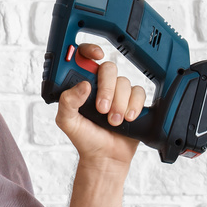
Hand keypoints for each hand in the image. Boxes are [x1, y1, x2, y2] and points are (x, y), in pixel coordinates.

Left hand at [55, 43, 145, 167]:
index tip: (96, 55)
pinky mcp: (133, 101)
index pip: (84, 58)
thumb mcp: (67, 121)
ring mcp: (117, 93)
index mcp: (81, 85)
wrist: (105, 157)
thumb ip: (67, 102)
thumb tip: (83, 86)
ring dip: (119, 103)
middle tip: (102, 109)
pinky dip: (134, 105)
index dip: (90, 50)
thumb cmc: (83, 138)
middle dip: (107, 89)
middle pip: (108, 69)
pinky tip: (128, 118)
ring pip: (124, 82)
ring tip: (113, 121)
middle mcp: (100, 85)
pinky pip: (139, 92)